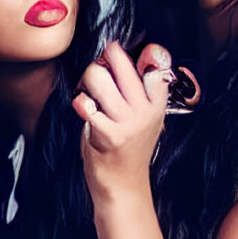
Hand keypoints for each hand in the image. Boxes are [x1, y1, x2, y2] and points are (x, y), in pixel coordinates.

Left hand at [71, 41, 173, 198]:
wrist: (124, 186)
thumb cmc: (127, 149)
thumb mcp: (142, 117)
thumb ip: (136, 90)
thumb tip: (115, 54)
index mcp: (157, 103)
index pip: (155, 64)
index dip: (139, 52)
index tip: (122, 53)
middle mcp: (146, 110)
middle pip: (121, 64)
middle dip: (103, 61)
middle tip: (97, 72)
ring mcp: (129, 122)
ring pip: (99, 78)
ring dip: (86, 81)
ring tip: (88, 95)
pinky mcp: (109, 134)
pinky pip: (86, 104)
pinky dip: (80, 103)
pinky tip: (83, 109)